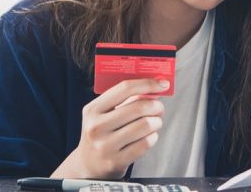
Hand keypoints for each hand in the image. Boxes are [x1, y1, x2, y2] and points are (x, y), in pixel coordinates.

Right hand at [51, 78, 168, 178]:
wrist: (88, 165)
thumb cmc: (101, 134)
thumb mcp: (103, 114)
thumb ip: (125, 100)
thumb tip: (153, 88)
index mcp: (93, 109)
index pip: (124, 88)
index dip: (147, 84)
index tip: (162, 84)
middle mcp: (96, 127)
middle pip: (138, 107)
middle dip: (156, 105)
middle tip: (159, 107)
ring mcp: (105, 146)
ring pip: (144, 125)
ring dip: (156, 122)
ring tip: (155, 122)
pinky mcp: (116, 161)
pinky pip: (145, 143)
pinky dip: (153, 137)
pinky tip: (149, 136)